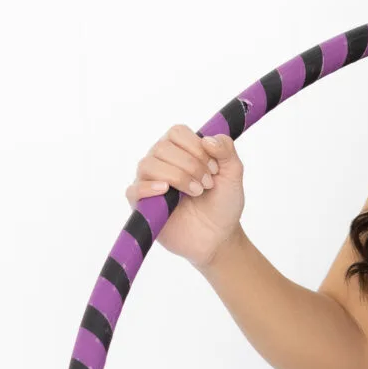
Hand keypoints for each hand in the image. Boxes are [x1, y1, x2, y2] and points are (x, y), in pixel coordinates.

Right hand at [123, 124, 245, 268]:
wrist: (219, 236)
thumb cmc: (223, 203)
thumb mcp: (233, 174)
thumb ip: (226, 151)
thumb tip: (208, 139)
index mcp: (180, 151)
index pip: (177, 132)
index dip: (196, 147)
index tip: (214, 167)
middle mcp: (161, 162)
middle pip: (162, 147)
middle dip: (191, 164)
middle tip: (208, 184)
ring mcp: (149, 182)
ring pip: (148, 165)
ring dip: (177, 176)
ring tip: (197, 192)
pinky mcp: (142, 205)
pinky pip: (133, 190)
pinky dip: (149, 187)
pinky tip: (166, 191)